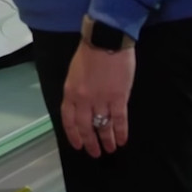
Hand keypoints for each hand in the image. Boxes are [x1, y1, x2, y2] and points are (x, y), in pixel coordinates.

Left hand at [61, 41, 134, 157]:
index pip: (69, 120)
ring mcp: (101, 100)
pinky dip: (121, 132)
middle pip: (86, 127)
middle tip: (95, 153)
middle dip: (90, 142)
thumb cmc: (90, 51)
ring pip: (103, 126)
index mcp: (70, 92)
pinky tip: (122, 140)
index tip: (78, 145)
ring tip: (110, 149)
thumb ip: (77, 90)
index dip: (74, 135)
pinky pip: (119, 119)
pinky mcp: (118, 97)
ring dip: (107, 140)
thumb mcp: (75, 72)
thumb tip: (83, 106)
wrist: (106, 38)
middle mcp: (83, 100)